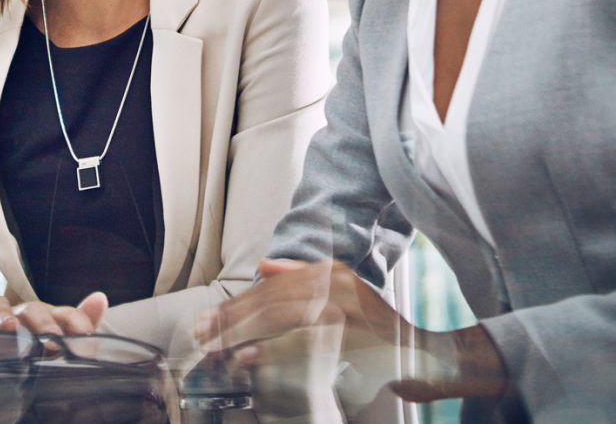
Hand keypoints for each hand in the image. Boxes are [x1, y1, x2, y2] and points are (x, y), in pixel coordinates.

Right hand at [0, 292, 108, 353]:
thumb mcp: (50, 328)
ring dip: (9, 317)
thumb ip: (79, 320)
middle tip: (54, 343)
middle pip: (37, 311)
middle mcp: (24, 312)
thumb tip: (101, 297)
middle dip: (45, 325)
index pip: (66, 313)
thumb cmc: (19, 330)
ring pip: (5, 309)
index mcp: (47, 316)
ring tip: (13, 328)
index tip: (86, 337)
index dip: (77, 322)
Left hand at [195, 259, 505, 405]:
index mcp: (329, 273)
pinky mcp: (347, 340)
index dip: (237, 302)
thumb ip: (301, 276)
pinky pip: (300, 345)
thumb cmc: (375, 328)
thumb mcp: (342, 290)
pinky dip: (270, 351)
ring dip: (242, 334)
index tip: (210, 317)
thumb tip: (263, 265)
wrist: (419, 355)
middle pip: (269, 301)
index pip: (272, 286)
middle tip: (203, 333)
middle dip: (231, 318)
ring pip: (278, 320)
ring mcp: (342, 312)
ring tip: (216, 346)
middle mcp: (334, 286)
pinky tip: (247, 358)